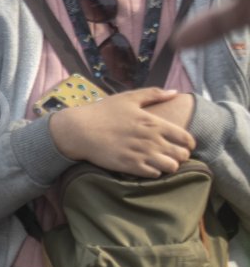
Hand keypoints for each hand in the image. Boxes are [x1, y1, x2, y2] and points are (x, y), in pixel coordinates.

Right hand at [49, 88, 194, 176]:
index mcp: (154, 123)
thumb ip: (154, 94)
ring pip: (171, 167)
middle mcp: (152, 140)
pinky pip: (154, 175)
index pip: (186, 139)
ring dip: (168, 165)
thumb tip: (175, 92)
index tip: (181, 144)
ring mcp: (141, 154)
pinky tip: (146, 165)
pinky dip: (154, 172)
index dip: (188, 143)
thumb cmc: (102, 112)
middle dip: (180, 155)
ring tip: (160, 161)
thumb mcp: (128, 98)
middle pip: (182, 155)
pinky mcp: (130, 166)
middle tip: (170, 153)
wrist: (79, 130)